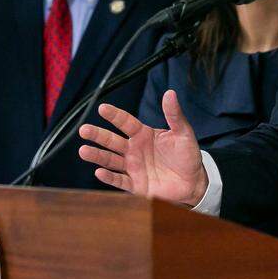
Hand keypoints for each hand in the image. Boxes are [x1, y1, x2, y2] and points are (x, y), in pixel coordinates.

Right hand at [78, 89, 206, 206]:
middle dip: (97, 135)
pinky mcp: (136, 185)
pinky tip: (99, 172)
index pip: (125, 122)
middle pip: (112, 140)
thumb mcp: (183, 133)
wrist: (194, 181)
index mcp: (143, 134)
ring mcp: (133, 167)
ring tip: (83, 151)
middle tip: (83, 130)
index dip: (114, 115)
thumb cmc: (187, 155)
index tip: (102, 108)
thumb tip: (170, 93)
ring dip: (97, 155)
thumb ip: (174, 115)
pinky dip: (109, 177)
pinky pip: (119, 180)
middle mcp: (134, 149)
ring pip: (110, 160)